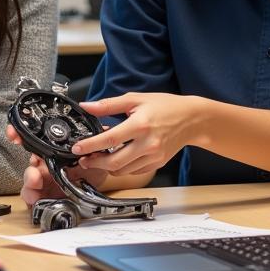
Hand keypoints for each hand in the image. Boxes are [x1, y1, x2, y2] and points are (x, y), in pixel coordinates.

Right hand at [4, 126, 107, 206]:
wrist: (97, 193)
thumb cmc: (92, 171)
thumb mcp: (96, 155)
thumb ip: (96, 143)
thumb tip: (103, 127)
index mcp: (55, 152)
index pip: (36, 141)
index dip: (23, 136)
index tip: (16, 134)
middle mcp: (46, 165)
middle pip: (30, 162)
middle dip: (27, 163)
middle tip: (34, 169)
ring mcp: (44, 182)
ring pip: (29, 180)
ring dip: (29, 181)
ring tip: (35, 182)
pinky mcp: (43, 197)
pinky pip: (32, 198)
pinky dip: (31, 198)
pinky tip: (36, 198)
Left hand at [72, 93, 199, 175]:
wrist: (192, 119)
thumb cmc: (165, 106)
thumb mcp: (136, 99)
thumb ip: (109, 104)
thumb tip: (87, 106)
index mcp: (140, 125)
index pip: (109, 139)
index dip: (90, 146)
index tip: (77, 148)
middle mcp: (147, 144)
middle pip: (114, 162)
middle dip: (95, 163)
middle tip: (83, 159)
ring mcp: (153, 156)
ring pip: (123, 170)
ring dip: (107, 166)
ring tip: (99, 158)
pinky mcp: (157, 163)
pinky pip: (134, 171)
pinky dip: (122, 167)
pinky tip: (118, 157)